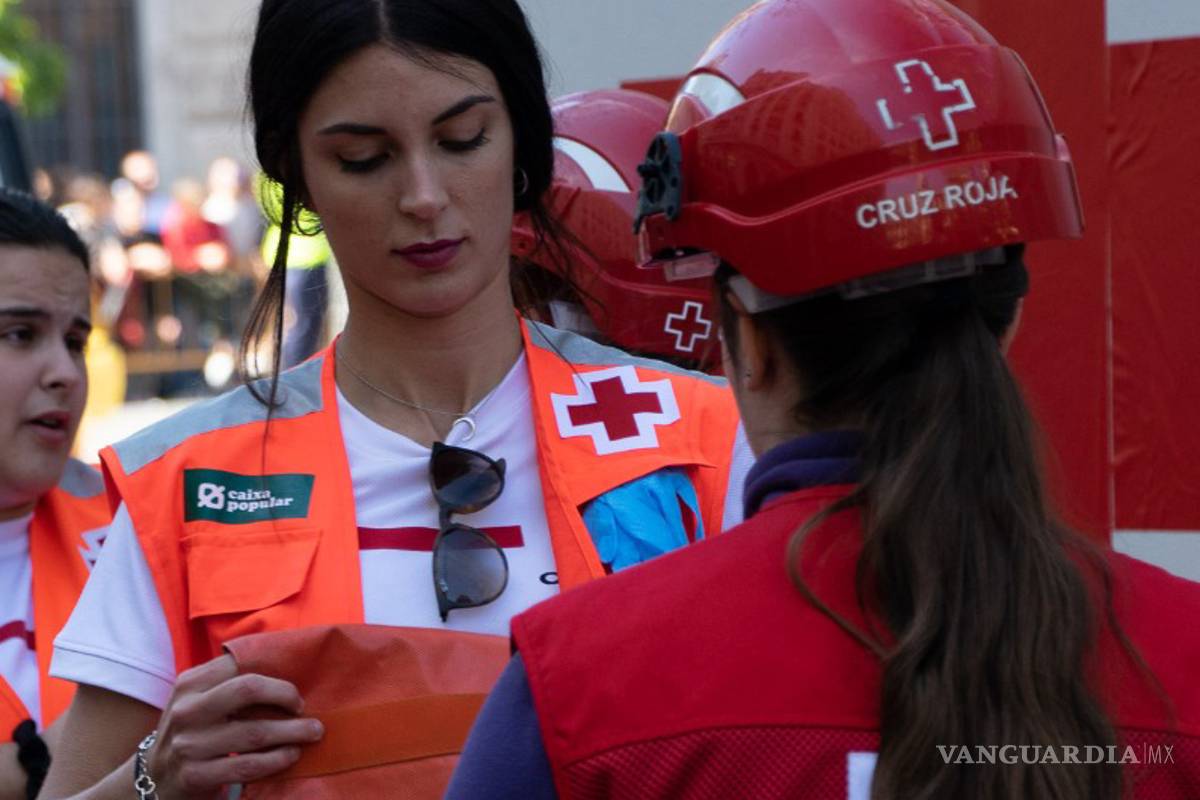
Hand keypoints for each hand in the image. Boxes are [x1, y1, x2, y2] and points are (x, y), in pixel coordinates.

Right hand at [146, 654, 322, 798]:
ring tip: (312, 732)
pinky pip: (247, 766)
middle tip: (304, 709)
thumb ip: (229, 684)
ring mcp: (189, 744)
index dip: (274, 674)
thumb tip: (286, 666)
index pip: (239, 665)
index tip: (293, 690)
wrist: (153, 779)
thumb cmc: (192, 732)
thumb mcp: (199, 700)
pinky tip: (291, 755)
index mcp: (190, 683)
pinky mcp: (195, 775)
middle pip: (248, 689)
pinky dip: (276, 760)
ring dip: (292, 732)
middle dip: (285, 695)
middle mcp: (187, 710)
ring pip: (254, 732)